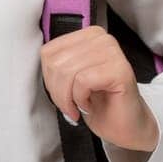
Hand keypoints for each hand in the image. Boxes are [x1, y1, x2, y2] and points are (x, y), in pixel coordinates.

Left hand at [39, 25, 159, 152]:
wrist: (125, 126)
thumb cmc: (98, 102)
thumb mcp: (70, 77)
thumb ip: (57, 61)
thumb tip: (37, 55)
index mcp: (88, 35)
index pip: (48, 52)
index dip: (48, 78)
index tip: (60, 93)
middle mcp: (102, 38)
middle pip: (56, 63)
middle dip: (57, 91)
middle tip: (69, 105)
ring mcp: (113, 52)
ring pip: (67, 72)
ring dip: (68, 98)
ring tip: (80, 106)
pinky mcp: (120, 69)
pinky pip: (83, 81)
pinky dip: (81, 99)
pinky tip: (90, 105)